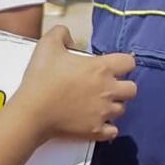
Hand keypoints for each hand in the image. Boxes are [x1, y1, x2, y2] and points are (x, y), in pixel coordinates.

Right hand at [12, 26, 135, 141]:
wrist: (32, 111)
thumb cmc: (41, 77)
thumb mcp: (47, 44)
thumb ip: (61, 33)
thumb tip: (71, 39)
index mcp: (101, 68)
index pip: (129, 62)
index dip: (123, 63)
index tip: (111, 66)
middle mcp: (108, 91)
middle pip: (132, 89)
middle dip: (122, 87)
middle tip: (106, 86)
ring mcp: (103, 112)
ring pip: (122, 110)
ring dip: (113, 106)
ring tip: (97, 104)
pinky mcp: (96, 131)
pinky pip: (113, 131)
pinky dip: (108, 128)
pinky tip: (96, 122)